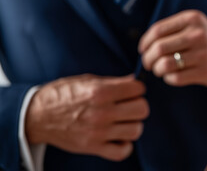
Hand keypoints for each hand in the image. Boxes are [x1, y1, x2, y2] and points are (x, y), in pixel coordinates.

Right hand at [25, 74, 149, 160]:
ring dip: (133, 124)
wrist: (37, 115)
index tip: (132, 91)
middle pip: (142, 109)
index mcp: (100, 92)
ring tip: (124, 121)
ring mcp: (98, 132)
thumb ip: (113, 82)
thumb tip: (133, 81)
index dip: (137, 88)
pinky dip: (125, 146)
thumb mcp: (87, 80)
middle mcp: (102, 112)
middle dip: (138, 105)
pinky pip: (122, 152)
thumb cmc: (62, 94)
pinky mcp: (93, 147)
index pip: (138, 89)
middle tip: (129, 105)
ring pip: (136, 130)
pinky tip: (119, 137)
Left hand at [139, 10, 206, 86]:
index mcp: (192, 19)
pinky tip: (172, 76)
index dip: (145, 42)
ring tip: (160, 70)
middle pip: (158, 48)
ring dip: (157, 70)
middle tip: (148, 63)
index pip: (157, 30)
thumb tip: (145, 45)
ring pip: (165, 65)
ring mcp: (203, 54)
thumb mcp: (196, 25)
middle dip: (148, 59)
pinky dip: (168, 79)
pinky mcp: (206, 72)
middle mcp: (198, 34)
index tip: (143, 49)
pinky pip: (175, 78)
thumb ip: (174, 29)